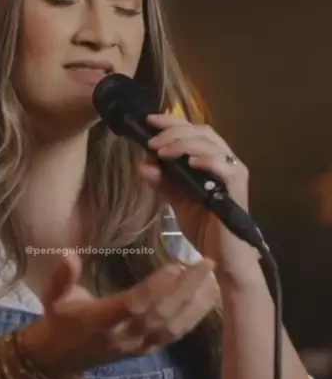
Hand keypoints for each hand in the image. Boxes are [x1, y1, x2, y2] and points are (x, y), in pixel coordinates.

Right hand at [22, 253, 218, 378]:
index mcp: (100, 321)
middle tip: (207, 264)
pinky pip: (175, 335)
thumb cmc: (59, 321)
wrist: (60, 360)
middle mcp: (123, 336)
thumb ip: (61, 277)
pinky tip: (208, 299)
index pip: (133, 305)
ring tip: (214, 279)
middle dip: (187, 289)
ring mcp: (138, 345)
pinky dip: (194, 317)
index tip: (174, 266)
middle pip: (161, 314)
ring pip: (173, 326)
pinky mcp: (147, 350)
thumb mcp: (53, 297)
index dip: (155, 288)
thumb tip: (68, 254)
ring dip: (197, 303)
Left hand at [136, 113, 260, 284]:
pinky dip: (207, 160)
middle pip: (203, 132)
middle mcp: (225, 161)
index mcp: (211, 161)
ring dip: (184, 143)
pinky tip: (189, 162)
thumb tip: (141, 163)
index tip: (149, 120)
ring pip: (211, 145)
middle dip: (174, 131)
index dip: (172, 122)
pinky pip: (225, 166)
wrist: (222, 258)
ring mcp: (234, 172)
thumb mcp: (176, 200)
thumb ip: (162, 181)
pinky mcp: (238, 187)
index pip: (194, 131)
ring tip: (163, 151)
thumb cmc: (204, 228)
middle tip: (152, 139)